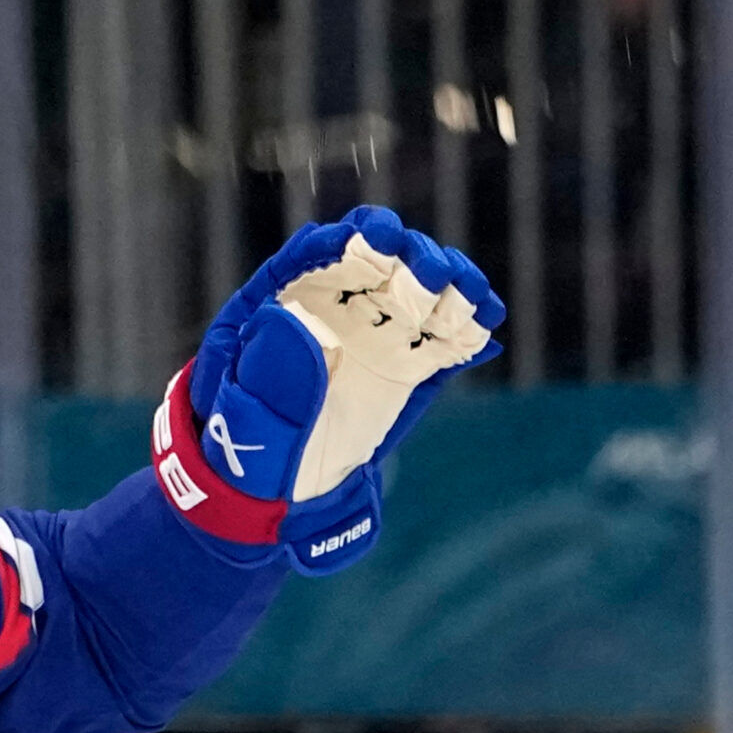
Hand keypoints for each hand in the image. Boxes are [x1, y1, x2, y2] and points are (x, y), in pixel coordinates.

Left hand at [156, 205, 501, 573]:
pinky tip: (486, 319)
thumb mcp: (247, 417)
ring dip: (448, 283)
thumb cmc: (246, 451)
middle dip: (407, 257)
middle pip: (374, 262)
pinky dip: (466, 325)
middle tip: (433, 275)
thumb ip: (269, 374)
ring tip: (468, 295)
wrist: (279, 493)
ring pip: (416, 290)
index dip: (343, 242)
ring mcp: (372, 333)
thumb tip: (286, 318)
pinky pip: (441, 336)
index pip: (310, 258)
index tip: (374, 239)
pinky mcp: (407, 363)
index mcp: (276, 306)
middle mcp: (329, 309)